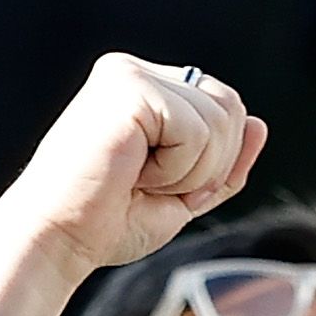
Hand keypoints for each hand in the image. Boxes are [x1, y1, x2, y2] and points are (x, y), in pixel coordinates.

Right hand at [0, 52, 268, 315]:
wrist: (55, 243)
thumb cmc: (103, 225)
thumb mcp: (180, 195)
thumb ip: (223, 164)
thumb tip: (261, 125)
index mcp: (143, 89)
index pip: (222, 106)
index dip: (212, 161)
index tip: (155, 187)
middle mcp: (135, 72)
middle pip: (229, 105)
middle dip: (208, 165)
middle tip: (149, 187)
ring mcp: (130, 75)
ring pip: (220, 118)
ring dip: (190, 172)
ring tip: (137, 181)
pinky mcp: (130, 88)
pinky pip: (197, 130)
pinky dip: (176, 169)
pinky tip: (133, 175)